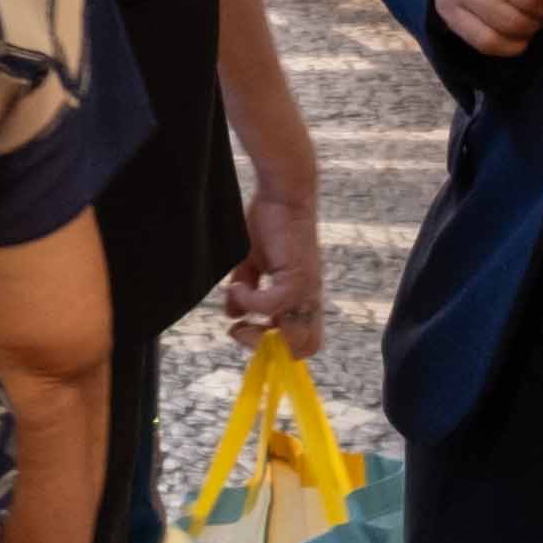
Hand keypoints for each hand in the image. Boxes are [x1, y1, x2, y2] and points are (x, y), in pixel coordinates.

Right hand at [222, 165, 323, 354]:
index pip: (303, 341)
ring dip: (257, 331)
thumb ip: (246, 290)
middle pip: (305, 348)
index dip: (274, 345)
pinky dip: (248, 301)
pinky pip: (270, 308)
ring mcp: (306, 291)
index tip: (245, 327)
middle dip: (266, 347)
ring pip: (295, 339)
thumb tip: (232, 314)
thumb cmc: (271, 223)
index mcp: (304, 297)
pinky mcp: (297, 279)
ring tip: (237, 302)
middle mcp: (310, 299)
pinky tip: (237, 284)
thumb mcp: (253, 263)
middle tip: (242, 327)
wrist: (283, 194)